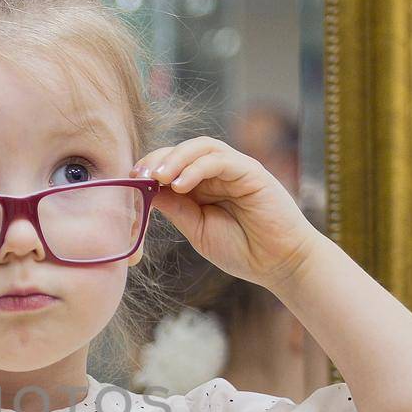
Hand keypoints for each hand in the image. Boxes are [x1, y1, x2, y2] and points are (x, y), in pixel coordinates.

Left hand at [132, 137, 320, 289]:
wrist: (279, 264)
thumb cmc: (242, 250)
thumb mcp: (198, 230)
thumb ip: (176, 209)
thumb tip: (147, 192)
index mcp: (203, 186)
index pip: (173, 165)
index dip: (150, 168)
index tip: (131, 180)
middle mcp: (219, 173)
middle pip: (183, 150)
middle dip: (158, 160)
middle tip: (139, 175)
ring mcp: (236, 170)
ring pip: (201, 147)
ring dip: (175, 158)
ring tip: (158, 177)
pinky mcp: (251, 172)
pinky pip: (220, 159)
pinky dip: (197, 167)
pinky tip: (180, 186)